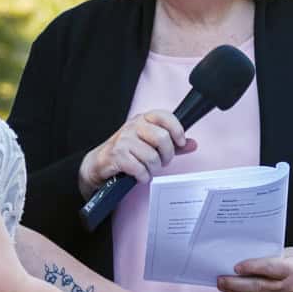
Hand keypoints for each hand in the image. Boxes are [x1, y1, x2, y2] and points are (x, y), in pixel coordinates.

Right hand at [79, 111, 195, 194]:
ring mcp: (124, 139)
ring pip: (152, 156)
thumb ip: (172, 144)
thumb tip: (192, 144)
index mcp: (143, 119)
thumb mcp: (150, 143)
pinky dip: (143, 176)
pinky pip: (139, 168)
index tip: (180, 142)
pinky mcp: (117, 154)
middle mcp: (133, 126)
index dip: (177, 130)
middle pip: (162, 138)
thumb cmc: (127, 152)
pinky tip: (139, 175)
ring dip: (153, 169)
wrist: (100, 163)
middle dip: (167, 155)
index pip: (165, 116)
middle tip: (163, 161)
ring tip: (148, 169)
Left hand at [217, 246, 292, 291]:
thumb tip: (242, 262)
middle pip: (258, 287)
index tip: (235, 266)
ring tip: (224, 287)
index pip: (268, 268)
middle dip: (235, 284)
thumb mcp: (288, 253)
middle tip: (221, 280)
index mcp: (292, 269)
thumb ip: (268, 258)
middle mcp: (290, 287)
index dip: (250, 267)